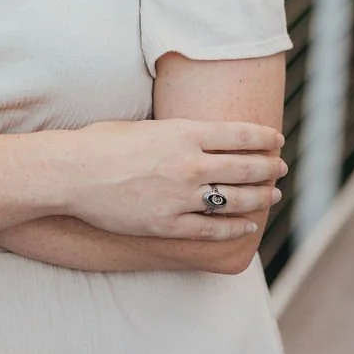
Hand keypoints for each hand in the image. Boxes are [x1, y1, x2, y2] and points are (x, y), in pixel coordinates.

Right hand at [60, 117, 285, 242]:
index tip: (276, 139)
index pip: (239, 134)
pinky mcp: (169, 224)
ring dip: (260, 196)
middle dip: (269, 166)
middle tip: (281, 167)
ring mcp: (181, 196)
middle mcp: (189, 163)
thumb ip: (175, 132)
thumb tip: (198, 135)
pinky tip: (248, 225)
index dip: (263, 137)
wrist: (72, 173)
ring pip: (236, 199)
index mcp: (183, 132)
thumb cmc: (101, 143)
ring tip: (272, 195)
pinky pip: (213, 228)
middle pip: (245, 166)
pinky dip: (235, 227)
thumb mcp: (143, 126)